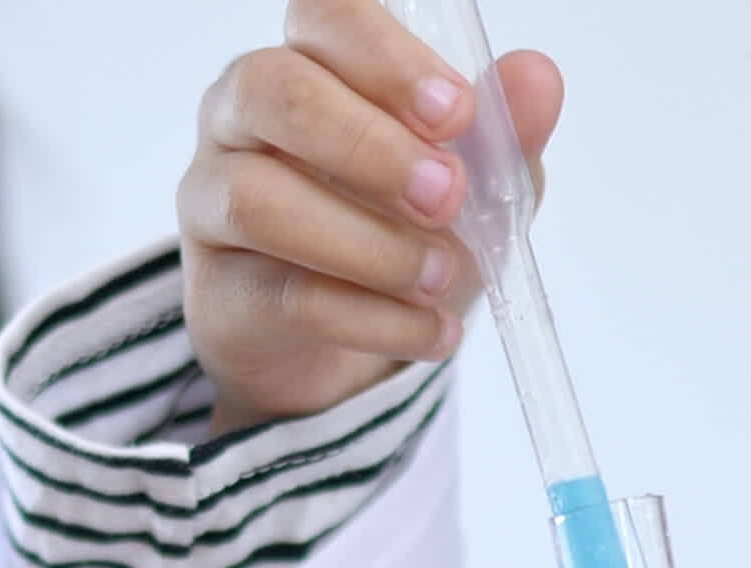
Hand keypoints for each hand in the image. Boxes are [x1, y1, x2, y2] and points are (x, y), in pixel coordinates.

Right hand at [183, 0, 564, 433]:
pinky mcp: (218, 291)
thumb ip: (501, 132)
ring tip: (440, 276)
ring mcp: (212, 201)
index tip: (456, 113)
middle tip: (447, 195)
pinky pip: (283, 297)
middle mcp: (241, 116)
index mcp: (308, 64)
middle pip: (271, 91)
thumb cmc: (398, 233)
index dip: (384, 55)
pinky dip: (371, 319)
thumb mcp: (472, 185)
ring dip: (368, 244)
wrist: (342, 350)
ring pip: (257, 200)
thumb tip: (538, 77)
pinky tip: (430, 330)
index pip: (322, 16)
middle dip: (368, 144)